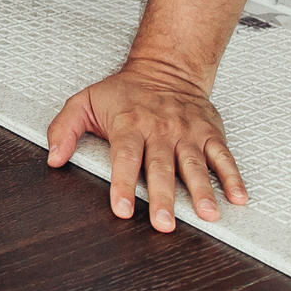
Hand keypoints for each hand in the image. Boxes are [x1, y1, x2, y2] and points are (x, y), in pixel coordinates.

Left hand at [46, 55, 247, 231]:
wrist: (166, 66)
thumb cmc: (125, 91)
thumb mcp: (85, 102)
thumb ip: (64, 129)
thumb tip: (53, 158)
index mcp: (130, 125)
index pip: (125, 158)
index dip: (122, 185)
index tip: (122, 210)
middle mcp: (160, 130)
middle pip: (161, 167)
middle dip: (163, 197)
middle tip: (165, 224)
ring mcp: (187, 132)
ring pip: (195, 164)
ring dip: (202, 191)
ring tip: (208, 214)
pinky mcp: (209, 133)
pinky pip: (223, 156)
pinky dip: (232, 176)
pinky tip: (237, 197)